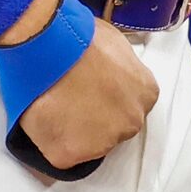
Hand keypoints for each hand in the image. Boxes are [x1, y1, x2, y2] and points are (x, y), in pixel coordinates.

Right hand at [14, 3, 159, 169]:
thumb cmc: (80, 37)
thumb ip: (120, 66)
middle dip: (94, 118)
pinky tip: (44, 118)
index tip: (91, 93)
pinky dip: (50, 141)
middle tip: (70, 100)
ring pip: (88, 145)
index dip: (106, 100)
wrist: (49, 47)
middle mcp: (131, 122)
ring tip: (55, 106)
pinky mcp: (71, 154)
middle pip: (113, 129)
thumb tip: (108, 68)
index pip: (129, 107)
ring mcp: (103, 142)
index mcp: (146, 94)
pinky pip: (61, 154)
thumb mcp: (115, 43)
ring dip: (72, 132)